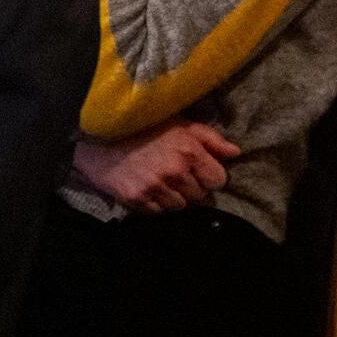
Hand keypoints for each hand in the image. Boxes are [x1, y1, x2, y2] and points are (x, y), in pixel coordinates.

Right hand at [73, 120, 240, 214]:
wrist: (101, 138)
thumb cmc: (145, 127)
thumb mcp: (181, 124)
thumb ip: (211, 139)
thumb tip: (236, 153)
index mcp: (189, 151)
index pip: (218, 180)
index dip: (211, 176)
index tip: (202, 171)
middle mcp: (175, 172)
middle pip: (200, 195)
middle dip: (193, 186)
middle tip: (179, 175)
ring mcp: (155, 187)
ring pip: (180, 206)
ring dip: (176, 197)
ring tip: (163, 181)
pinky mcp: (137, 200)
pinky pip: (158, 212)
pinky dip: (156, 204)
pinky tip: (149, 188)